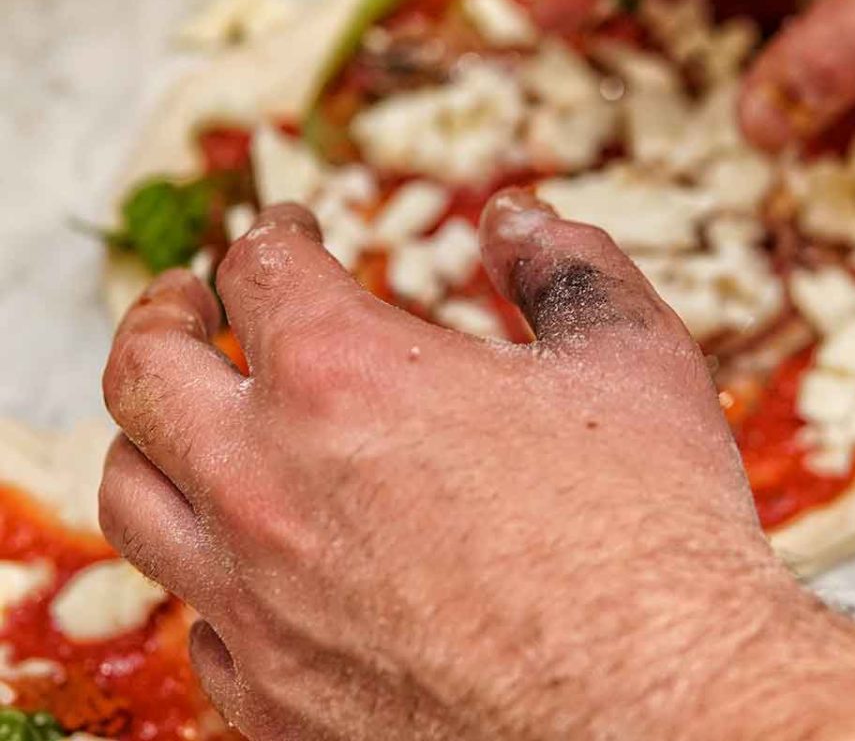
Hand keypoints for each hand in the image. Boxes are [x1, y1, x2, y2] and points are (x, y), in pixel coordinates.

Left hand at [98, 197, 823, 739]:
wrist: (660, 713)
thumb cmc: (652, 530)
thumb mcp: (629, 354)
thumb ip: (563, 265)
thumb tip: (516, 221)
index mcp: (347, 377)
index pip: (261, 272)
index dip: (276, 233)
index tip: (295, 231)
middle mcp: (268, 484)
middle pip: (147, 371)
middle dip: (164, 315)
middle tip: (189, 302)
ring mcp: (257, 603)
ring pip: (135, 499)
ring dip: (153, 439)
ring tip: (185, 420)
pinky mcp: (275, 702)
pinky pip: (197, 621)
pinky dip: (208, 573)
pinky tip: (253, 564)